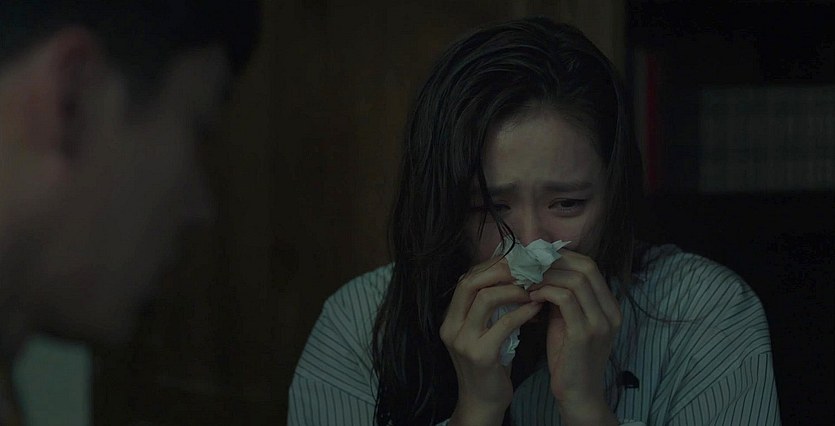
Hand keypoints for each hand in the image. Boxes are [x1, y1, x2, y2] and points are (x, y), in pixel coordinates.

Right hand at [440, 257, 543, 425]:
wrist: (483, 402)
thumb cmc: (489, 364)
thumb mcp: (483, 331)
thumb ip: (490, 307)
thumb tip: (514, 275)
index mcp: (450, 318)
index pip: (466, 279)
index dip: (491, 266)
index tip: (516, 261)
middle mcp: (451, 327)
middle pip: (471, 282)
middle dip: (501, 271)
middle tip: (526, 269)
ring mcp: (463, 341)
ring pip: (486, 298)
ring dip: (514, 289)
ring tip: (534, 288)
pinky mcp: (481, 355)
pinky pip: (505, 323)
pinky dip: (523, 312)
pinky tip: (537, 309)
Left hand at [528, 249, 620, 425]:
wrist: (577, 394)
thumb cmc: (568, 358)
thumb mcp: (568, 321)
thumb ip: (563, 298)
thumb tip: (542, 271)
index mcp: (610, 307)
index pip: (590, 266)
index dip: (563, 257)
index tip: (538, 256)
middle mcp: (611, 311)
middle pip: (586, 267)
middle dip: (554, 261)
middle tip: (529, 263)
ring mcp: (601, 322)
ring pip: (575, 280)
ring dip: (546, 276)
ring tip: (526, 280)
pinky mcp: (585, 334)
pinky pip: (565, 299)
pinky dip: (545, 291)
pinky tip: (530, 295)